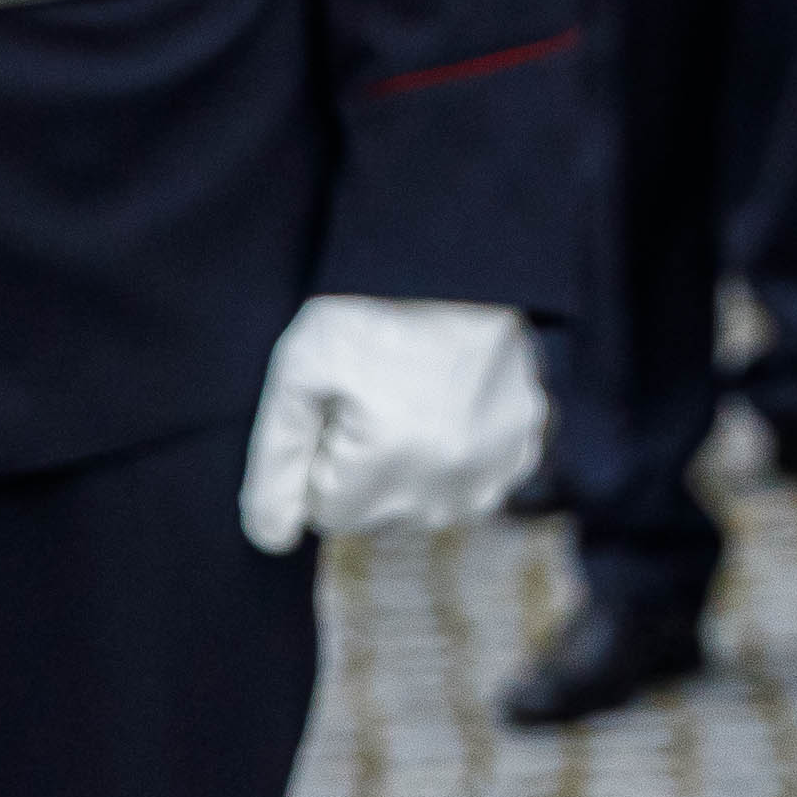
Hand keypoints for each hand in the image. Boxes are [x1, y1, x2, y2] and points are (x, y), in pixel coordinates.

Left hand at [237, 296, 550, 550]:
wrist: (453, 257)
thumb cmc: (367, 308)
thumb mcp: (299, 371)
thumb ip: (276, 463)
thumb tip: (270, 539)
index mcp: (388, 462)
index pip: (327, 513)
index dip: (321, 458)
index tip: (335, 406)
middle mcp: (450, 480)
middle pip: (379, 515)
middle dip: (364, 469)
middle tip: (374, 396)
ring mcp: (496, 467)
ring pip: (428, 506)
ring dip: (413, 472)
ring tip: (412, 400)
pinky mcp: (525, 446)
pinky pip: (481, 486)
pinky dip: (462, 461)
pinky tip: (451, 411)